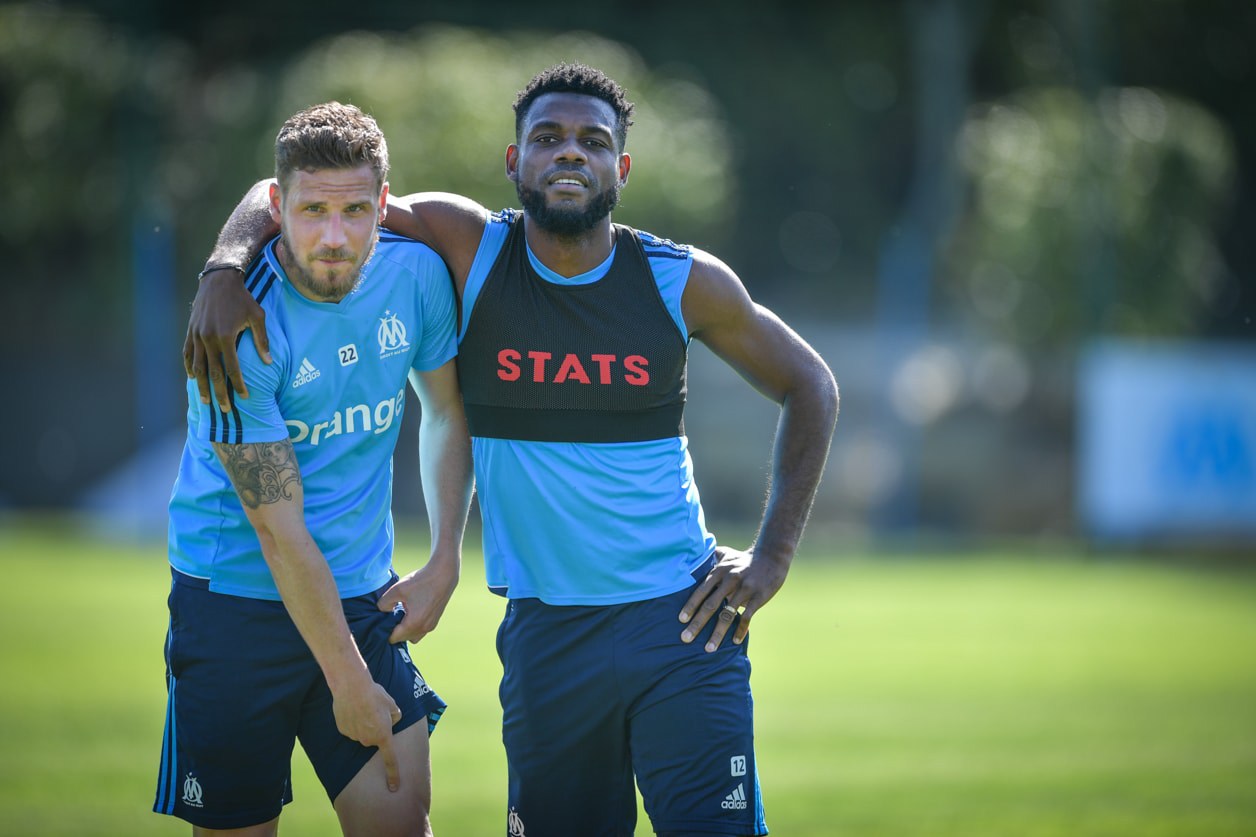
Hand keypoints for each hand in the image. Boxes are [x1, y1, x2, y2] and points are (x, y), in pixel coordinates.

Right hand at [183, 269, 270, 411]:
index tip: (244, 397)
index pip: (232, 368)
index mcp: (226, 337)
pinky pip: (187, 353)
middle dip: (219, 393)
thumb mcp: (258, 316)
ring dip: (201, 386)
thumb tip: (269, 363)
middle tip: (224, 409)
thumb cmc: (243, 298)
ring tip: (205, 400)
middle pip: (213, 373)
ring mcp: (196, 335)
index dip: (238, 385)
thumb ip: (262, 340)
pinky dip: (189, 367)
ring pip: (197, 367)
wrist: (219, 280)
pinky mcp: (190, 331)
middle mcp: (208, 339)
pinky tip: (192, 378)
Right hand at [331, 676, 404, 791]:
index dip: (393, 774)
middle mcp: (367, 740)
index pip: (390, 759)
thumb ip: (394, 718)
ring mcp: (353, 736)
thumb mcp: (393, 705)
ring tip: (363, 705)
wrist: (352, 686)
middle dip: (377, 727)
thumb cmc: (375, 695)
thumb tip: (390, 722)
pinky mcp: (343, 729)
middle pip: (374, 738)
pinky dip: (352, 720)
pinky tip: (352, 708)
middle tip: (375, 710)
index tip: (393, 787)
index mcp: (383, 736)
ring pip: (362, 732)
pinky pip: (351, 727)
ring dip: (364, 722)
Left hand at [378, 556, 458, 643]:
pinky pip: (421, 629)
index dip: (385, 630)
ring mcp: (431, 625)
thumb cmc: (421, 582)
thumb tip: (382, 611)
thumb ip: (384, 604)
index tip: (382, 619)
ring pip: (413, 635)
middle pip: (403, 638)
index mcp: (413, 624)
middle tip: (391, 614)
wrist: (444, 574)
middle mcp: (423, 629)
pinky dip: (415, 624)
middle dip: (395, 630)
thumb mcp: (396, 590)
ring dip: (406, 628)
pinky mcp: (436, 620)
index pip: (393, 638)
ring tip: (402, 612)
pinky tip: (413, 608)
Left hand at [678, 544, 788, 651]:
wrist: (772, 557)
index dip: (690, 606)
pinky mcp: (758, 597)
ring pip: (728, 615)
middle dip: (697, 624)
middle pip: (711, 605)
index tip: (681, 620)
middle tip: (685, 638)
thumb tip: (690, 557)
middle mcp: (730, 580)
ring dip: (717, 634)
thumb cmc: (743, 558)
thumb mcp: (725, 554)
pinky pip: (747, 617)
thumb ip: (708, 558)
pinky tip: (735, 642)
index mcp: (719, 571)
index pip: (701, 590)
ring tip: (709, 649)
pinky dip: (740, 630)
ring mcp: (745, 589)